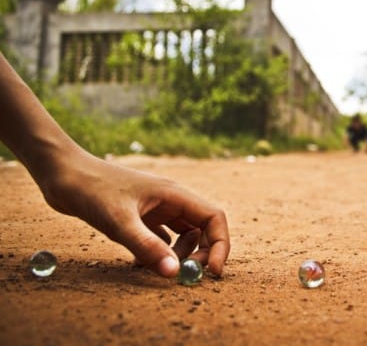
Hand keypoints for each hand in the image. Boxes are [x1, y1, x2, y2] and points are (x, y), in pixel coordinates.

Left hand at [37, 148, 229, 277]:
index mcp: (174, 195)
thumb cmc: (91, 189)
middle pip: (202, 228)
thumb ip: (147, 247)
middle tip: (185, 275)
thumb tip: (174, 273)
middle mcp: (171, 200)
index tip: (213, 271)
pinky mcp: (141, 216)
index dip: (220, 244)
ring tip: (158, 269)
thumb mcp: (119, 221)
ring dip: (179, 255)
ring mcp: (156, 208)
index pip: (213, 218)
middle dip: (201, 253)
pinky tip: (141, 264)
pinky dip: (159, 253)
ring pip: (184, 235)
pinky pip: (162, 238)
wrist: (62, 174)